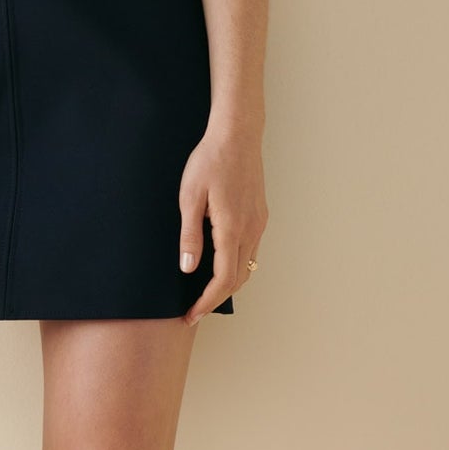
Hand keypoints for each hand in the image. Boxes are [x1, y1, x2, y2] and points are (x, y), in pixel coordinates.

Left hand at [176, 116, 267, 322]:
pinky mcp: (260, 216)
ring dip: (227, 285)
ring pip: (247, 267)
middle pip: (238, 279)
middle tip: (193, 311)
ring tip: (204, 294)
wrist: (238, 135)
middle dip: (215, 299)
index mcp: (232, 228)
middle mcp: (251, 230)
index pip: (223, 279)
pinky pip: (250, 252)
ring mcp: (258, 223)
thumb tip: (188, 268)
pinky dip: (236, 267)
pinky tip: (220, 266)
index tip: (191, 315)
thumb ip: (190, 235)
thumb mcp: (190, 197)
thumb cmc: (210, 161)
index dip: (207, 302)